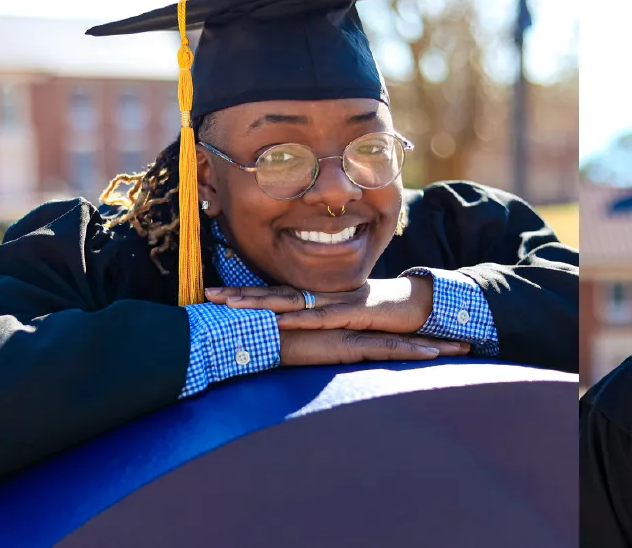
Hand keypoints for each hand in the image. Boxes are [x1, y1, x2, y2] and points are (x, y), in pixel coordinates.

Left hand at [206, 277, 434, 334]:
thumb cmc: (384, 318)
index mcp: (319, 298)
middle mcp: (325, 296)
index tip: (212, 296)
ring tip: (233, 306)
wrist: (423, 307)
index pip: (275, 295)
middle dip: (242, 295)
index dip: (245, 295)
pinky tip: (284, 321)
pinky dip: (304, 319)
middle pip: (276, 294)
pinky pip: (327, 316)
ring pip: (295, 301)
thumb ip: (320, 327)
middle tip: (208, 296)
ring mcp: (340, 302)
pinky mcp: (359, 314)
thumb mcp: (345, 324)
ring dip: (263, 304)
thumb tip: (292, 336)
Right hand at [279, 328, 469, 364]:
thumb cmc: (273, 339)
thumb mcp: (305, 345)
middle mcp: (358, 329)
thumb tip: (329, 358)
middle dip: (438, 338)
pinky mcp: (347, 344)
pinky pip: (385, 350)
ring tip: (464, 348)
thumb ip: (321, 347)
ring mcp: (355, 334)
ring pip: (404, 342)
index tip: (443, 338)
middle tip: (468, 341)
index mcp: (350, 330)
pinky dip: (410, 352)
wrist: (256, 331)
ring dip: (436, 345)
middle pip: (406, 335)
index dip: (418, 334)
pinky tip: (433, 355)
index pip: (390, 333)